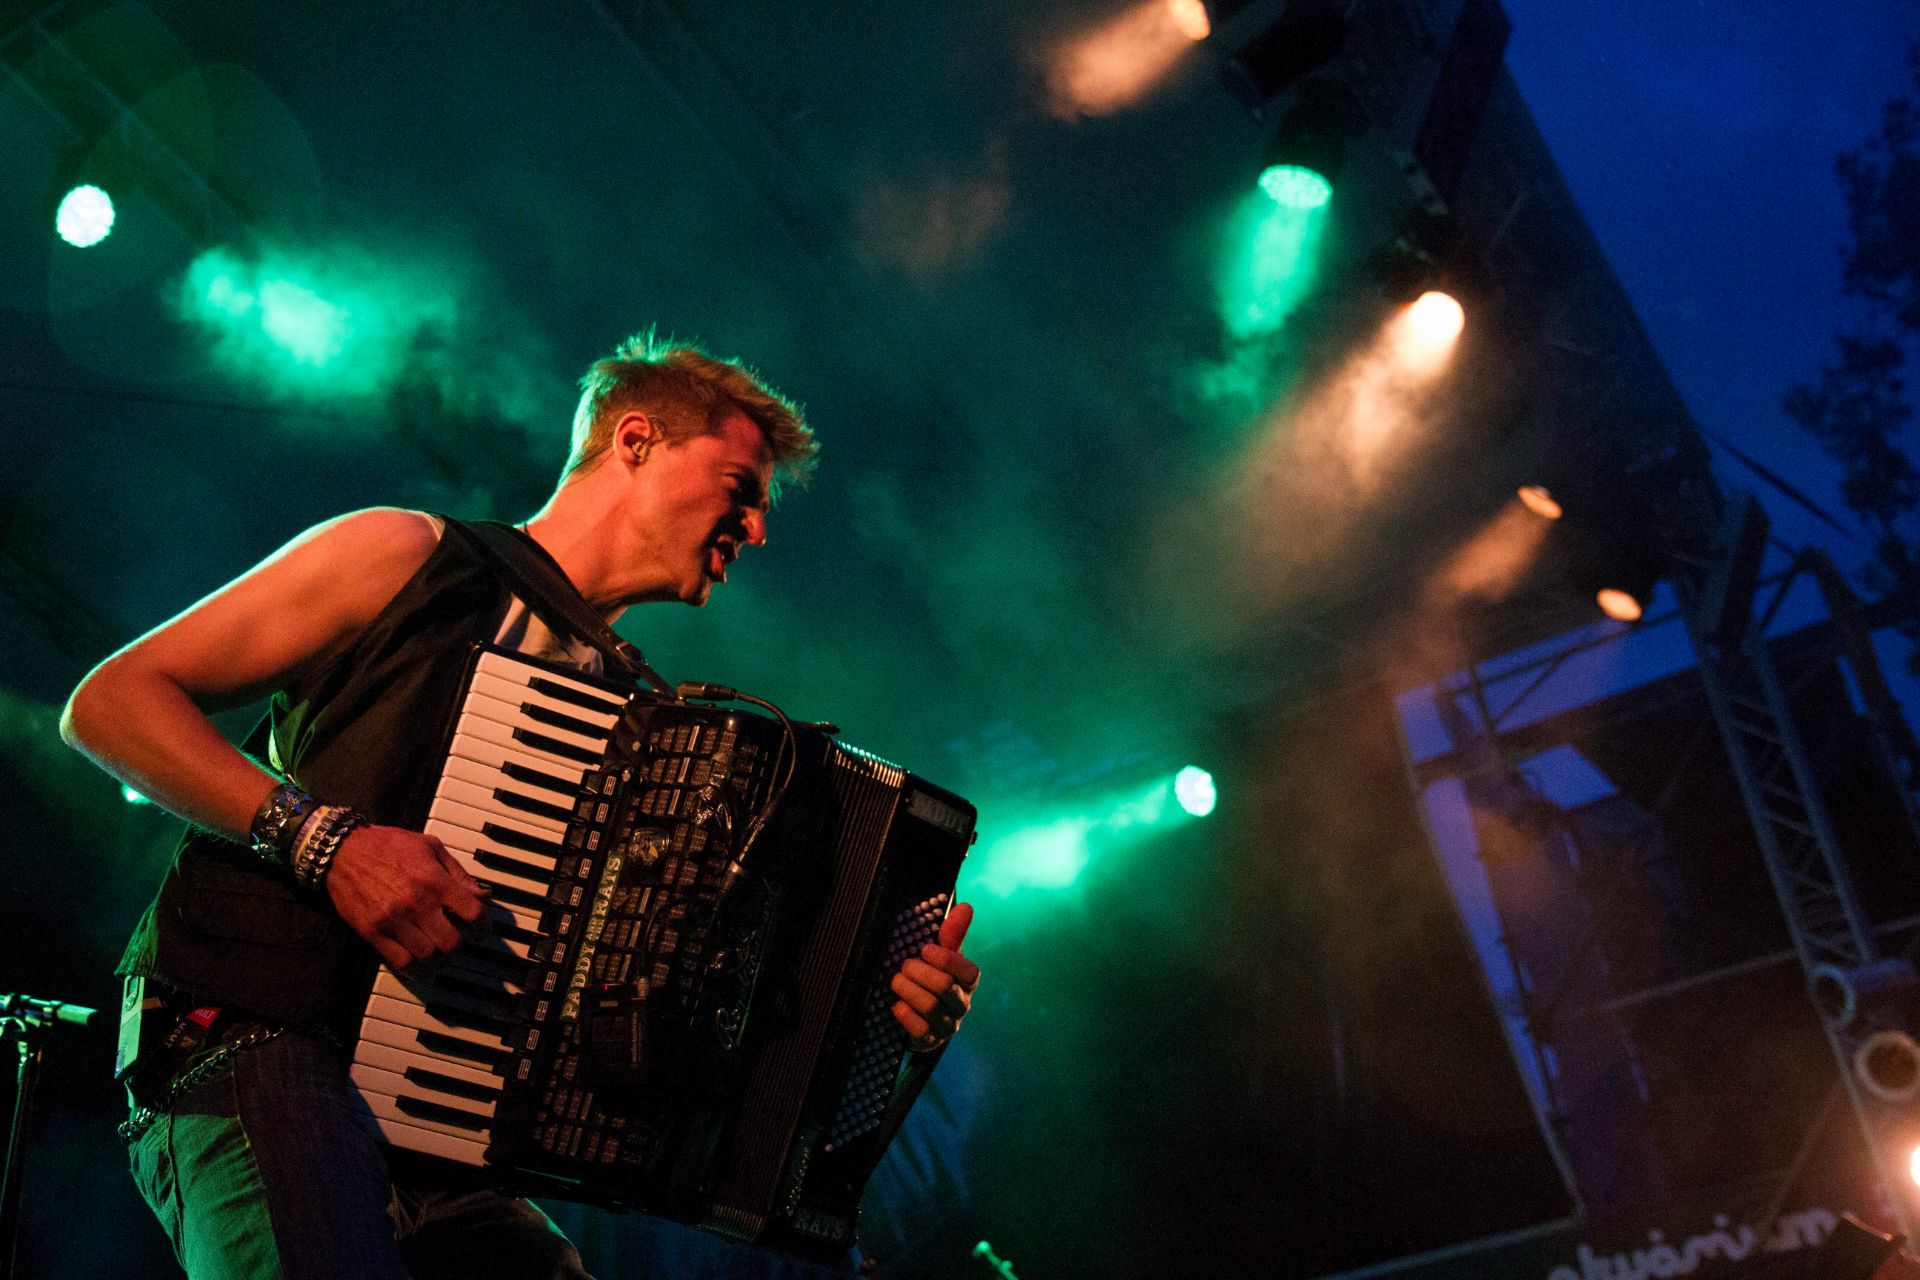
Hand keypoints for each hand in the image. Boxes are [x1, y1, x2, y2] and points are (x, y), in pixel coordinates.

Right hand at [325, 825, 487, 970]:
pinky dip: (414, 967)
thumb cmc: (388, 845)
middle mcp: (415, 903)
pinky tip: (419, 961)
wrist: (343, 851)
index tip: (481, 929)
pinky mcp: (372, 932)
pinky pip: (400, 962)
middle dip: (459, 943)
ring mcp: (392, 920)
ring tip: (437, 949)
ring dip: (437, 957)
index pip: (473, 913)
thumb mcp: (430, 846)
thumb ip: (458, 873)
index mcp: (434, 881)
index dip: (484, 925)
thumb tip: (482, 894)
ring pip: (428, 956)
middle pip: (452, 942)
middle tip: (457, 939)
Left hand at [890, 901, 979, 1051]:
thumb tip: (965, 906)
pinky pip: (919, 1030)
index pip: (969, 972)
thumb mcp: (939, 954)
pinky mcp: (930, 1042)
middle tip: (905, 965)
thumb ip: (952, 933)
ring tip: (896, 981)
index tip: (925, 950)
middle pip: (945, 987)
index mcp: (967, 982)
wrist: (916, 1013)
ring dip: (908, 990)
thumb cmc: (930, 976)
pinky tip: (897, 1005)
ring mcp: (947, 1025)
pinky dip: (905, 1014)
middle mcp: (961, 1005)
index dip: (947, 960)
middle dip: (919, 973)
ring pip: (931, 1007)